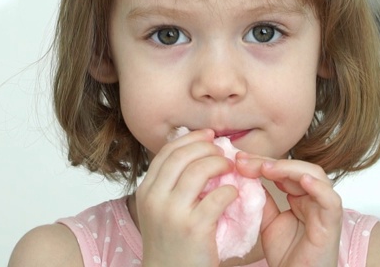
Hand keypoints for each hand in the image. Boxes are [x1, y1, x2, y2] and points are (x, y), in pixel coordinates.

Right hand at [136, 129, 237, 266]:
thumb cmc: (171, 244)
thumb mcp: (160, 210)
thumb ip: (171, 184)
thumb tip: (196, 151)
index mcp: (146, 191)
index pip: (167, 152)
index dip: (190, 138)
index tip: (209, 135)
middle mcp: (154, 199)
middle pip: (182, 156)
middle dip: (206, 147)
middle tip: (222, 151)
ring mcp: (172, 213)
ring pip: (199, 170)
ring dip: (220, 164)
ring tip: (230, 168)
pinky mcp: (193, 228)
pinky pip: (217, 197)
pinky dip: (229, 191)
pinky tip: (233, 195)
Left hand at [235, 153, 342, 266]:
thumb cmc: (288, 257)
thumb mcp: (267, 222)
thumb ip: (262, 200)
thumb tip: (245, 176)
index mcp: (300, 196)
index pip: (283, 171)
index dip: (261, 163)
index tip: (238, 161)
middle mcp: (314, 198)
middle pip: (296, 169)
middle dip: (269, 162)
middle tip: (244, 162)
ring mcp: (324, 209)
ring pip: (315, 176)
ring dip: (289, 169)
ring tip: (266, 167)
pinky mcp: (332, 223)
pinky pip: (330, 200)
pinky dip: (318, 188)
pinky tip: (302, 180)